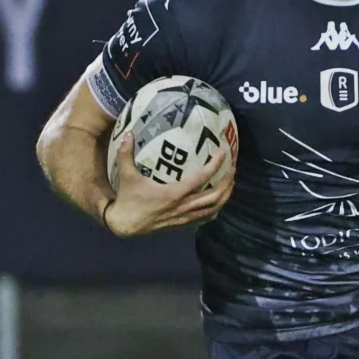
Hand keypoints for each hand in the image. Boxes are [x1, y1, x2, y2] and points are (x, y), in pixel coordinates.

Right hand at [103, 132, 233, 235]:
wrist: (125, 225)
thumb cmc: (128, 199)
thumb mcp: (127, 175)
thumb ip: (126, 153)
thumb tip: (128, 133)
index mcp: (174, 193)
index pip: (201, 179)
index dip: (214, 166)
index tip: (223, 154)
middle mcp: (183, 206)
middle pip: (214, 196)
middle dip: (227, 182)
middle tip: (233, 168)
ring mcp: (184, 217)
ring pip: (213, 209)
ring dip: (225, 196)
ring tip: (230, 182)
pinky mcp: (183, 224)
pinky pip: (205, 218)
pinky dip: (216, 209)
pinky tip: (219, 201)